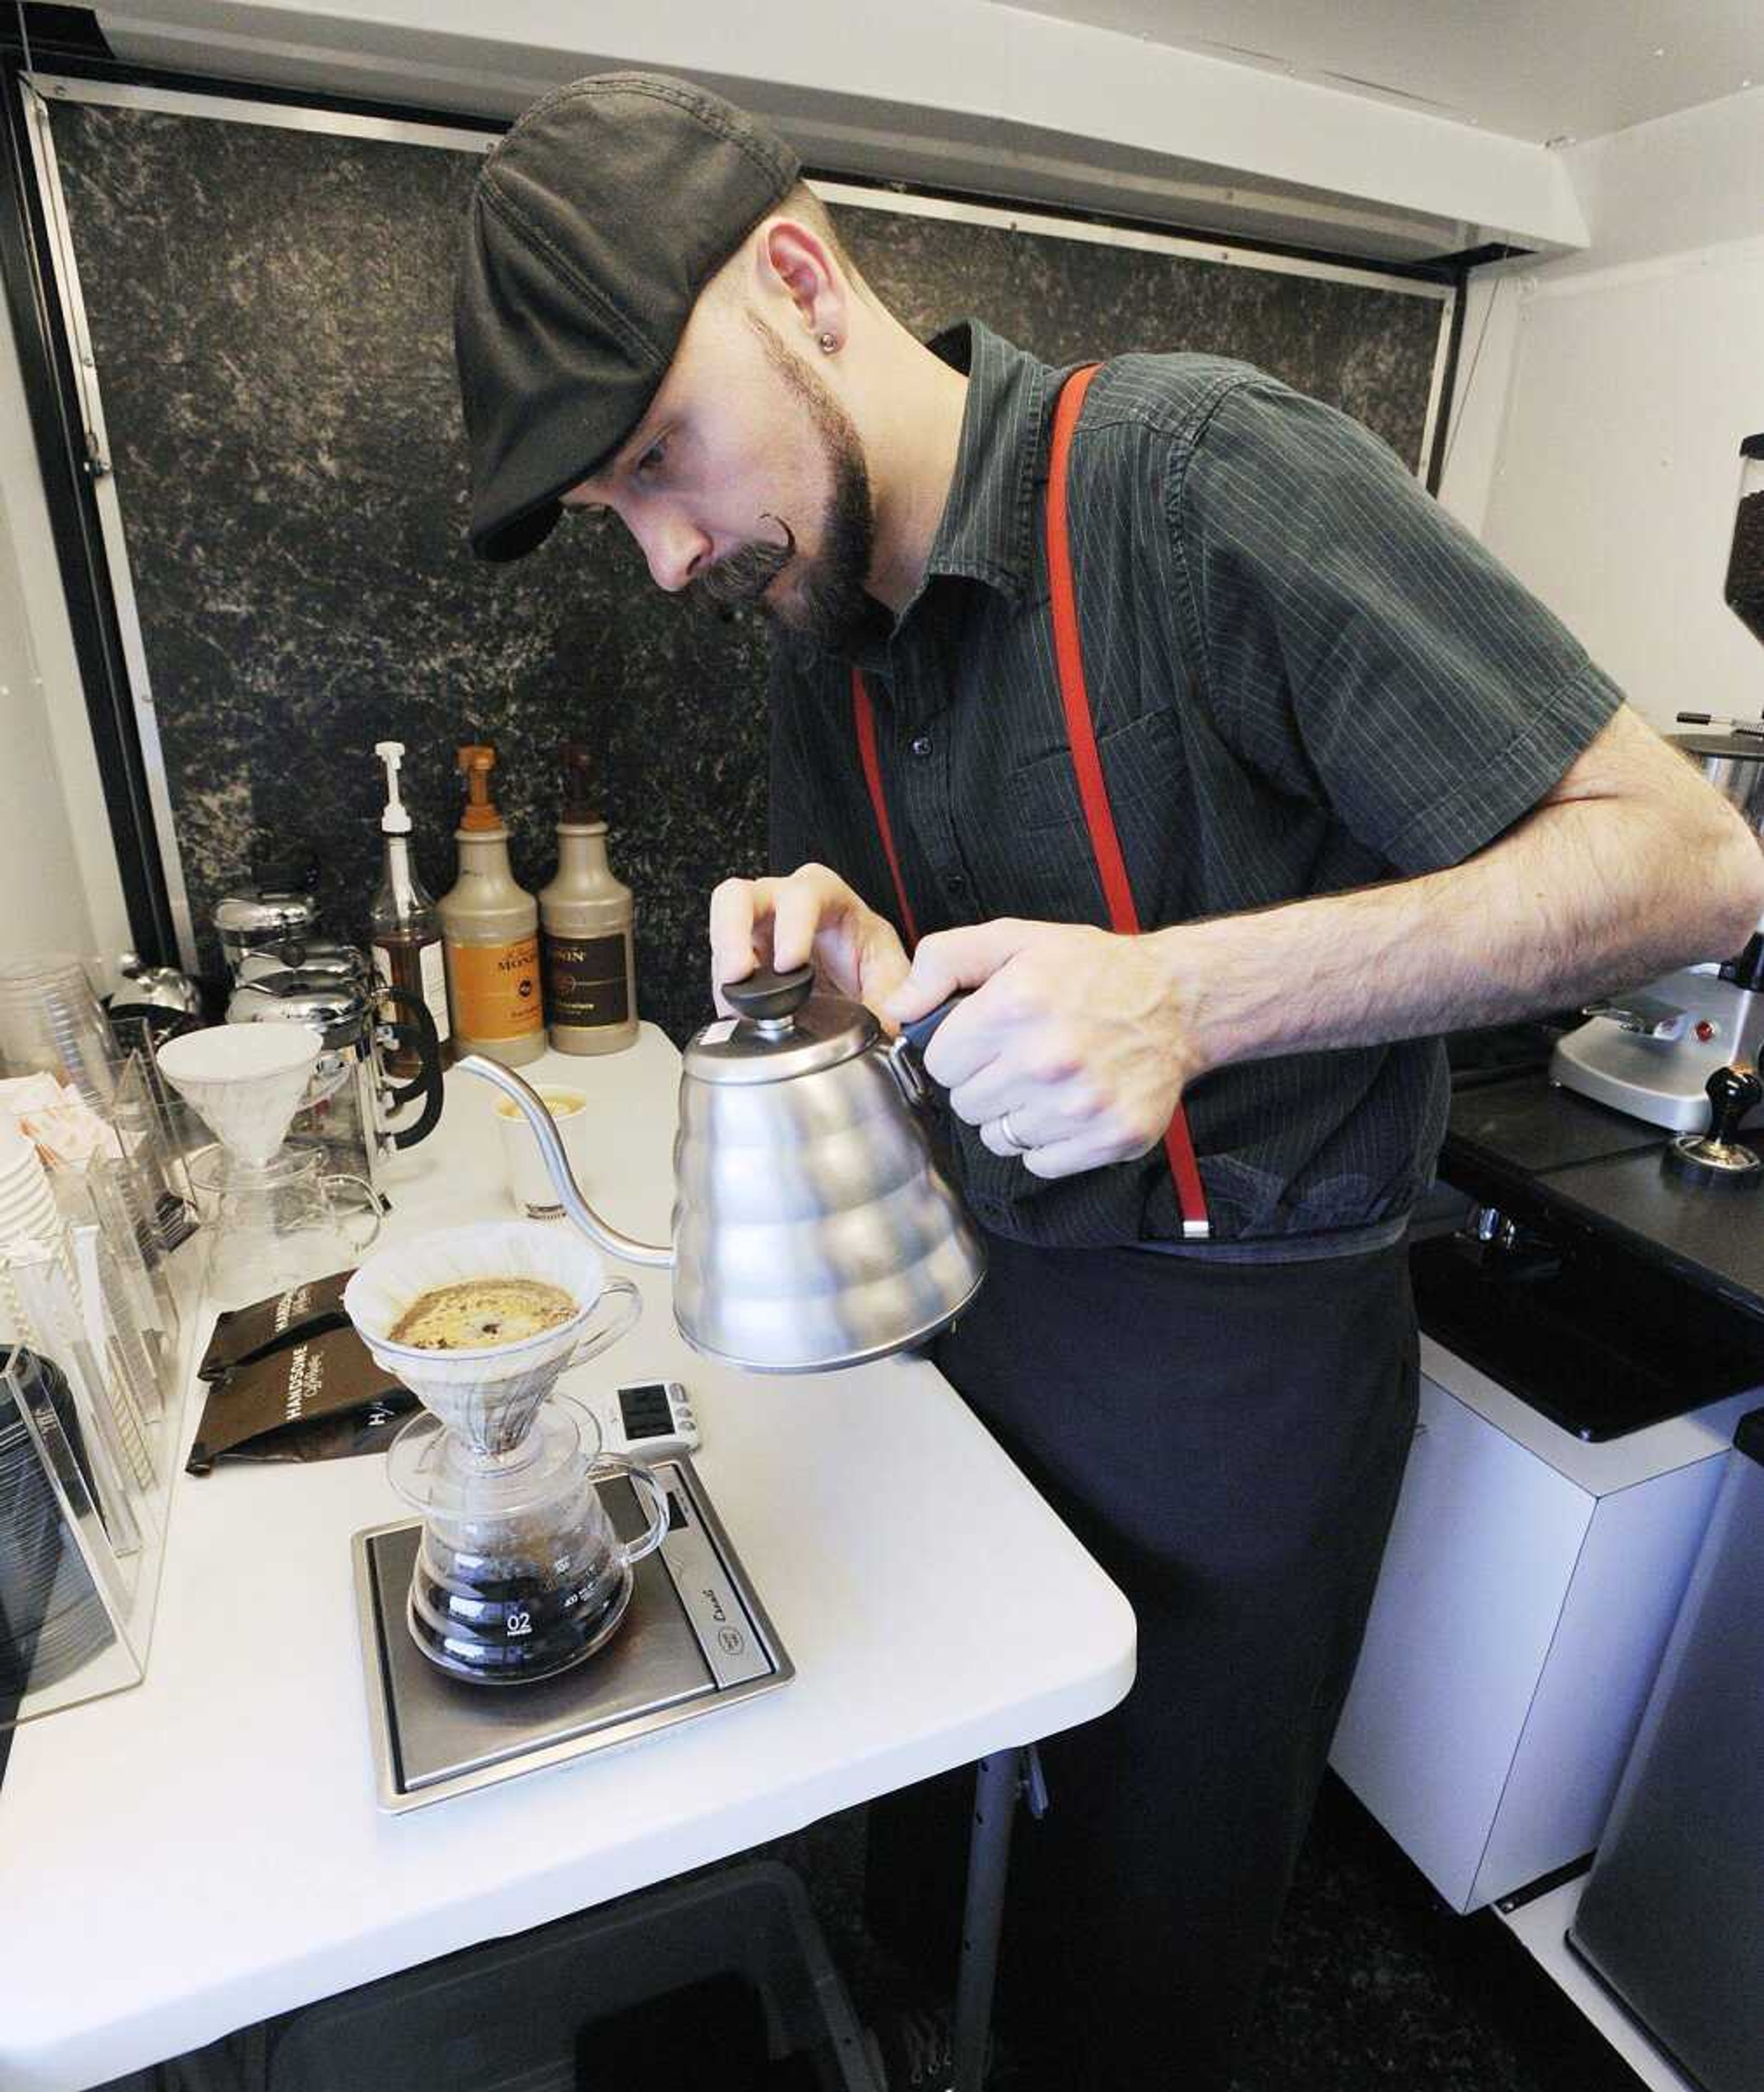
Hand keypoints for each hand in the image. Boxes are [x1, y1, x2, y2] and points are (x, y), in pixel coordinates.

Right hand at [708, 863, 911, 1022]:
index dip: (792, 927)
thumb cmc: (865, 960)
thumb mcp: (889, 976)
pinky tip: (741, 1018)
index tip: (791, 964)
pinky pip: (719, 969)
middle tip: (739, 974)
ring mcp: (753, 927)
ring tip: (734, 1004)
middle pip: (739, 896)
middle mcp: (780, 902)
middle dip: (733, 934)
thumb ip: (891, 998)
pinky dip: (726, 995)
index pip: (802, 895)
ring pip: (719, 930)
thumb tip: (889, 1025)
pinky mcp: (737, 957)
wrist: (850, 980)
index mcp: (824, 895)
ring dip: (723, 967)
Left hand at [884, 920, 1196, 1178]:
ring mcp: (1083, 1105)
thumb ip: (943, 961)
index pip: (941, 1065)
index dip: (958, 1052)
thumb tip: (898, 1006)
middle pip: (966, 1106)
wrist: (1178, 1000)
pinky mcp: (1111, 1137)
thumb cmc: (1091, 970)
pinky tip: (1066, 1106)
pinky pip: (1040, 1163)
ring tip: (1044, 1081)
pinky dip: (1047, 1142)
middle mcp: (1048, 1059)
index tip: (984, 1040)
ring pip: (999, 1139)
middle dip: (982, 1083)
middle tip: (1017, 1058)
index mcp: (1016, 1006)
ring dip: (1013, 1114)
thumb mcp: (1013, 939)